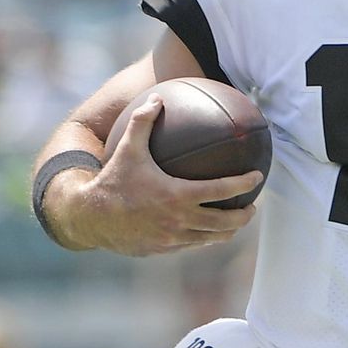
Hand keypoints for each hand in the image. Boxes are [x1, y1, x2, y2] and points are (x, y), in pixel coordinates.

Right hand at [57, 94, 263, 255]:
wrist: (90, 217)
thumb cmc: (111, 179)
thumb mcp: (127, 148)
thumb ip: (143, 122)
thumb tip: (157, 98)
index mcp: (177, 195)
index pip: (222, 190)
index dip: (244, 183)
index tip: (258, 177)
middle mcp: (179, 220)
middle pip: (225, 223)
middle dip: (244, 215)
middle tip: (252, 206)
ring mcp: (173, 239)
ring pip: (211, 238)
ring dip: (228, 231)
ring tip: (234, 221)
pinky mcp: (164, 250)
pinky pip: (192, 245)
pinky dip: (204, 238)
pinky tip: (205, 230)